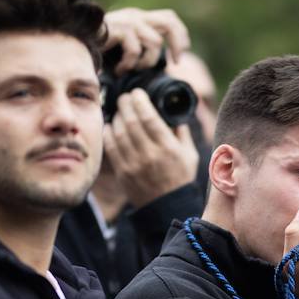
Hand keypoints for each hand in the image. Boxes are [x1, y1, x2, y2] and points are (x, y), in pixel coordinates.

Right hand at [103, 8, 190, 73]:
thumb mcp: (127, 47)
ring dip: (146, 62)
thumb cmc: (100, 50)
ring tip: (133, 69)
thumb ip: (143, 49)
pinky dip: (129, 64)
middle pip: (169, 22)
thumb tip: (166, 65)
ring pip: (155, 42)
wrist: (76, 43)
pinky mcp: (118, 29)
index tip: (179, 57)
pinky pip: (134, 50)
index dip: (180, 36)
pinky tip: (120, 70)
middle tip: (175, 62)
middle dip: (176, 44)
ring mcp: (128, 21)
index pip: (169, 19)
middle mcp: (136, 16)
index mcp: (141, 19)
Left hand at [103, 88, 198, 206]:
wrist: (168, 205)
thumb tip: (172, 110)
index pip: (149, 117)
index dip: (140, 101)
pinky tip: (110, 126)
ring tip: (119, 111)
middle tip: (125, 98)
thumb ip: (181, 131)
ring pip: (118, 132)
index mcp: (168, 148)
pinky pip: (110, 147)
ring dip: (117, 117)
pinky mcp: (122, 172)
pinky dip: (108, 133)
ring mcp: (134, 164)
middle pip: (131, 121)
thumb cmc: (181, 177)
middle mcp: (150, 155)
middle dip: (125, 104)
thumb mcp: (190, 154)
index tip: (137, 93)